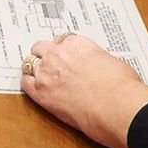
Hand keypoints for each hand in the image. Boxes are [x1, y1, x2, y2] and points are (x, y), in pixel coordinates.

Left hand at [21, 33, 147, 147]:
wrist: (118, 107)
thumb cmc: (122, 87)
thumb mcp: (112, 62)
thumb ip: (96, 61)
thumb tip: (96, 67)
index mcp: (77, 44)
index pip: (62, 40)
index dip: (62, 50)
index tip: (64, 56)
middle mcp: (59, 54)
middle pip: (41, 47)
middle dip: (44, 55)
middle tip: (49, 63)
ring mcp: (47, 72)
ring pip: (29, 63)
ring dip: (34, 68)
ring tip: (39, 75)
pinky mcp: (41, 93)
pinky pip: (25, 83)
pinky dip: (28, 83)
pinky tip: (32, 86)